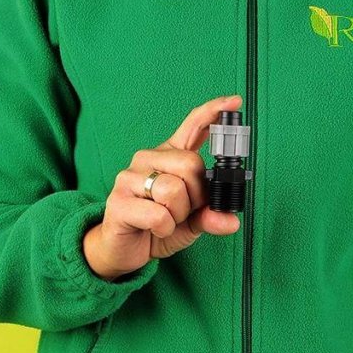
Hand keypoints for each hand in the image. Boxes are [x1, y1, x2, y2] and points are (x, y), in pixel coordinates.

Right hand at [82, 94, 243, 280]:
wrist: (122, 250)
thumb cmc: (157, 228)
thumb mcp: (191, 223)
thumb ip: (210, 216)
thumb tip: (230, 221)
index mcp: (169, 157)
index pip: (192, 126)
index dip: (213, 112)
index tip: (234, 102)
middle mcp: (148, 159)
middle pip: (191, 165)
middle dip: (196, 196)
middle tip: (182, 211)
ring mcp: (130, 177)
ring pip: (174, 189)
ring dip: (178, 215)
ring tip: (165, 220)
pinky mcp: (118, 200)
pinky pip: (158, 214)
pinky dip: (164, 228)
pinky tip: (153, 228)